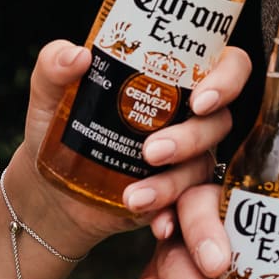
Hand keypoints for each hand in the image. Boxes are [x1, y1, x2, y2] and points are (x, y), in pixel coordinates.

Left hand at [19, 40, 251, 247]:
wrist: (50, 187)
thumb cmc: (59, 125)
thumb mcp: (50, 93)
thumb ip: (54, 65)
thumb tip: (77, 56)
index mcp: (173, 78)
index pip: (228, 66)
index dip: (228, 78)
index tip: (201, 99)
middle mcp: (189, 116)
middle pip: (219, 120)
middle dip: (191, 138)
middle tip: (152, 151)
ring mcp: (187, 158)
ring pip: (202, 167)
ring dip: (173, 182)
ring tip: (135, 196)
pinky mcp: (176, 195)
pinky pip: (188, 207)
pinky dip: (171, 215)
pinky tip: (153, 221)